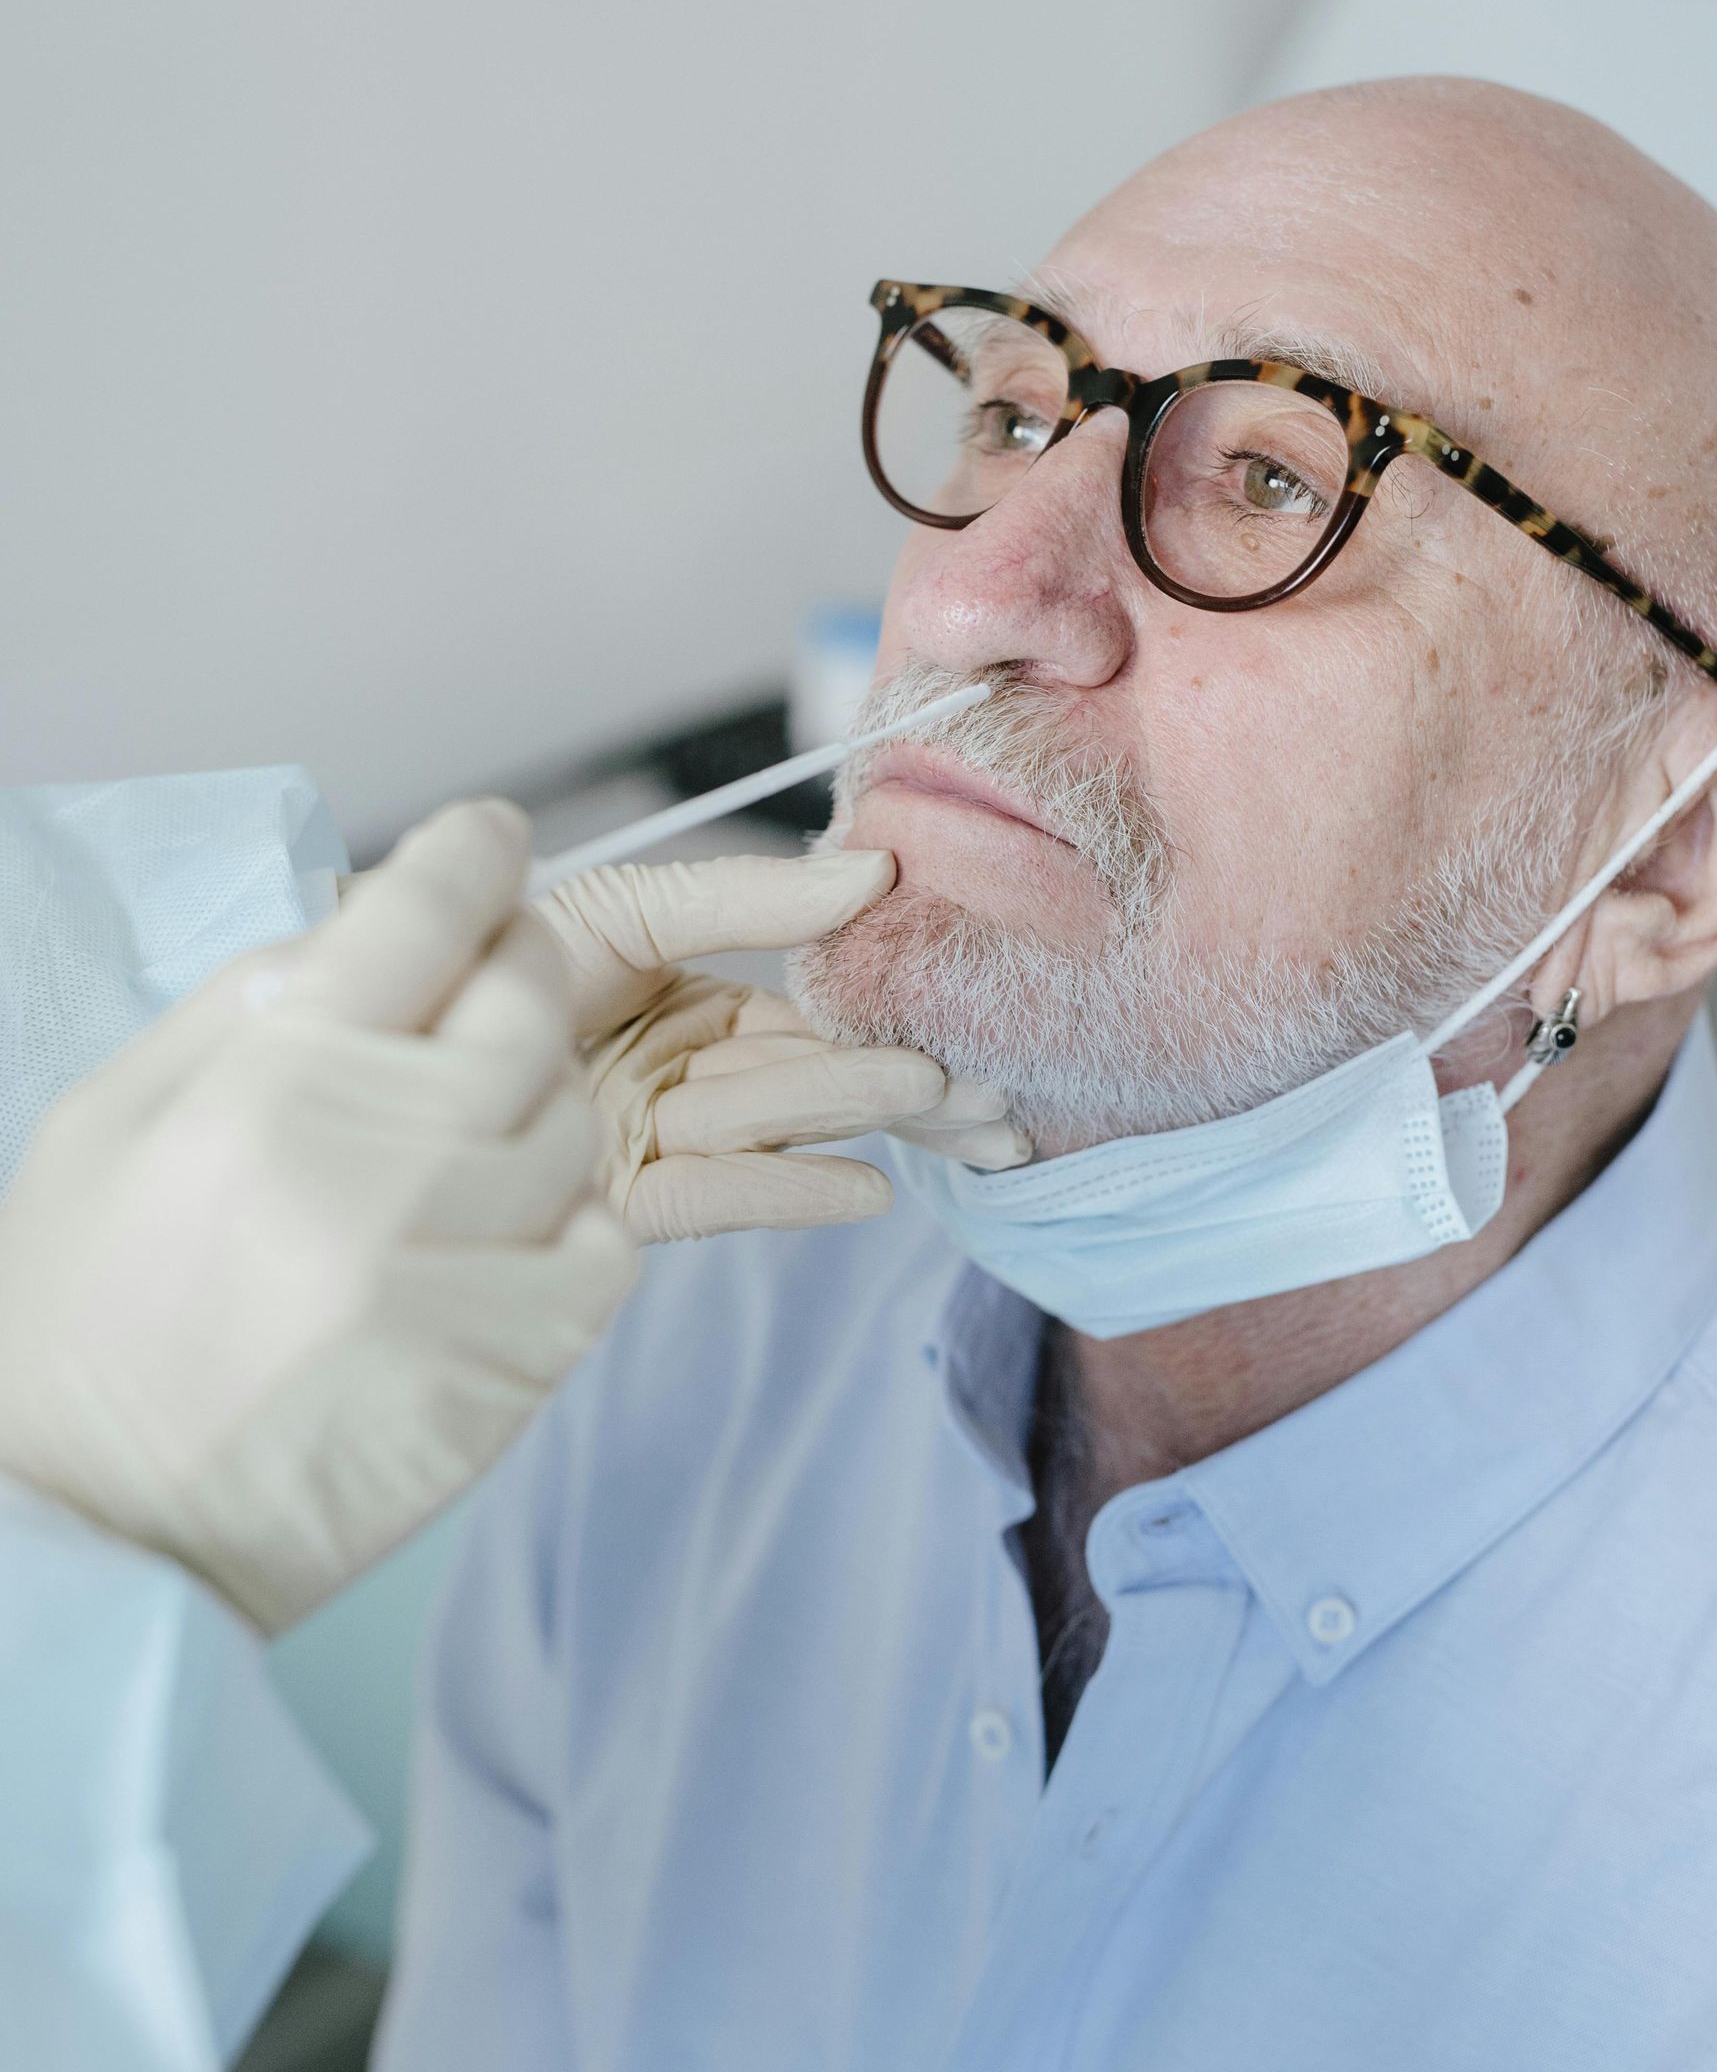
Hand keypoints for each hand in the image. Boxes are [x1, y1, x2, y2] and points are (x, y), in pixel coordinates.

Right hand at [0, 799, 632, 1633]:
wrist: (99, 1543)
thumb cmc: (80, 1328)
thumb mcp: (103, 1125)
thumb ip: (236, 1004)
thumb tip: (358, 924)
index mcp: (270, 1086)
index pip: (421, 912)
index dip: (471, 854)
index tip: (489, 840)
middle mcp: (382, 1165)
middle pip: (524, 997)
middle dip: (512, 965)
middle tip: (481, 984)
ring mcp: (462, 1268)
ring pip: (574, 1116)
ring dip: (536, 1099)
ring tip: (460, 1136)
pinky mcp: (518, 1363)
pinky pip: (605, 1242)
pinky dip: (569, 1219)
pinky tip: (496, 1234)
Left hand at [538, 849, 1027, 1242]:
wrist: (370, 1038)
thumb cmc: (489, 954)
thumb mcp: (625, 907)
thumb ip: (744, 896)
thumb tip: (872, 869)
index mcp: (688, 1000)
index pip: (804, 1006)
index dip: (882, 1008)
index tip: (963, 1014)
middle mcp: (682, 1072)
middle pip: (805, 1072)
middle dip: (901, 1081)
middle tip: (990, 1093)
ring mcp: (653, 1138)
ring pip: (774, 1122)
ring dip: (862, 1117)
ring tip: (947, 1110)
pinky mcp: (616, 1202)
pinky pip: (714, 1194)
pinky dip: (788, 1188)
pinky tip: (867, 1189)